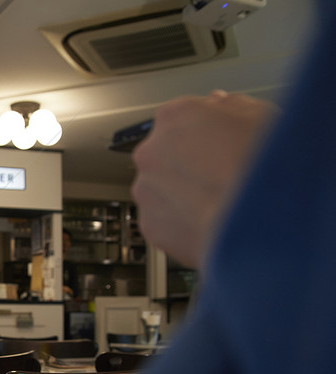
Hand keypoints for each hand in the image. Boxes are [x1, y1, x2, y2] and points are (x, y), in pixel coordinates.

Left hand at [131, 90, 278, 268]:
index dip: (206, 134)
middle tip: (223, 178)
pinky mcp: (151, 225)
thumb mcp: (263, 116)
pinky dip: (184, 225)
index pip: (181, 119)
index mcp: (175, 116)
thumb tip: (221, 106)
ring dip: (185, 196)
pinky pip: (165, 223)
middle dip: (191, 165)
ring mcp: (147, 190)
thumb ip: (232, 106)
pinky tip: (212, 225)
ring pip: (163, 191)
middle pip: (167, 155)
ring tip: (220, 205)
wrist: (262, 220)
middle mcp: (151, 151)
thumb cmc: (267, 167)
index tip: (220, 144)